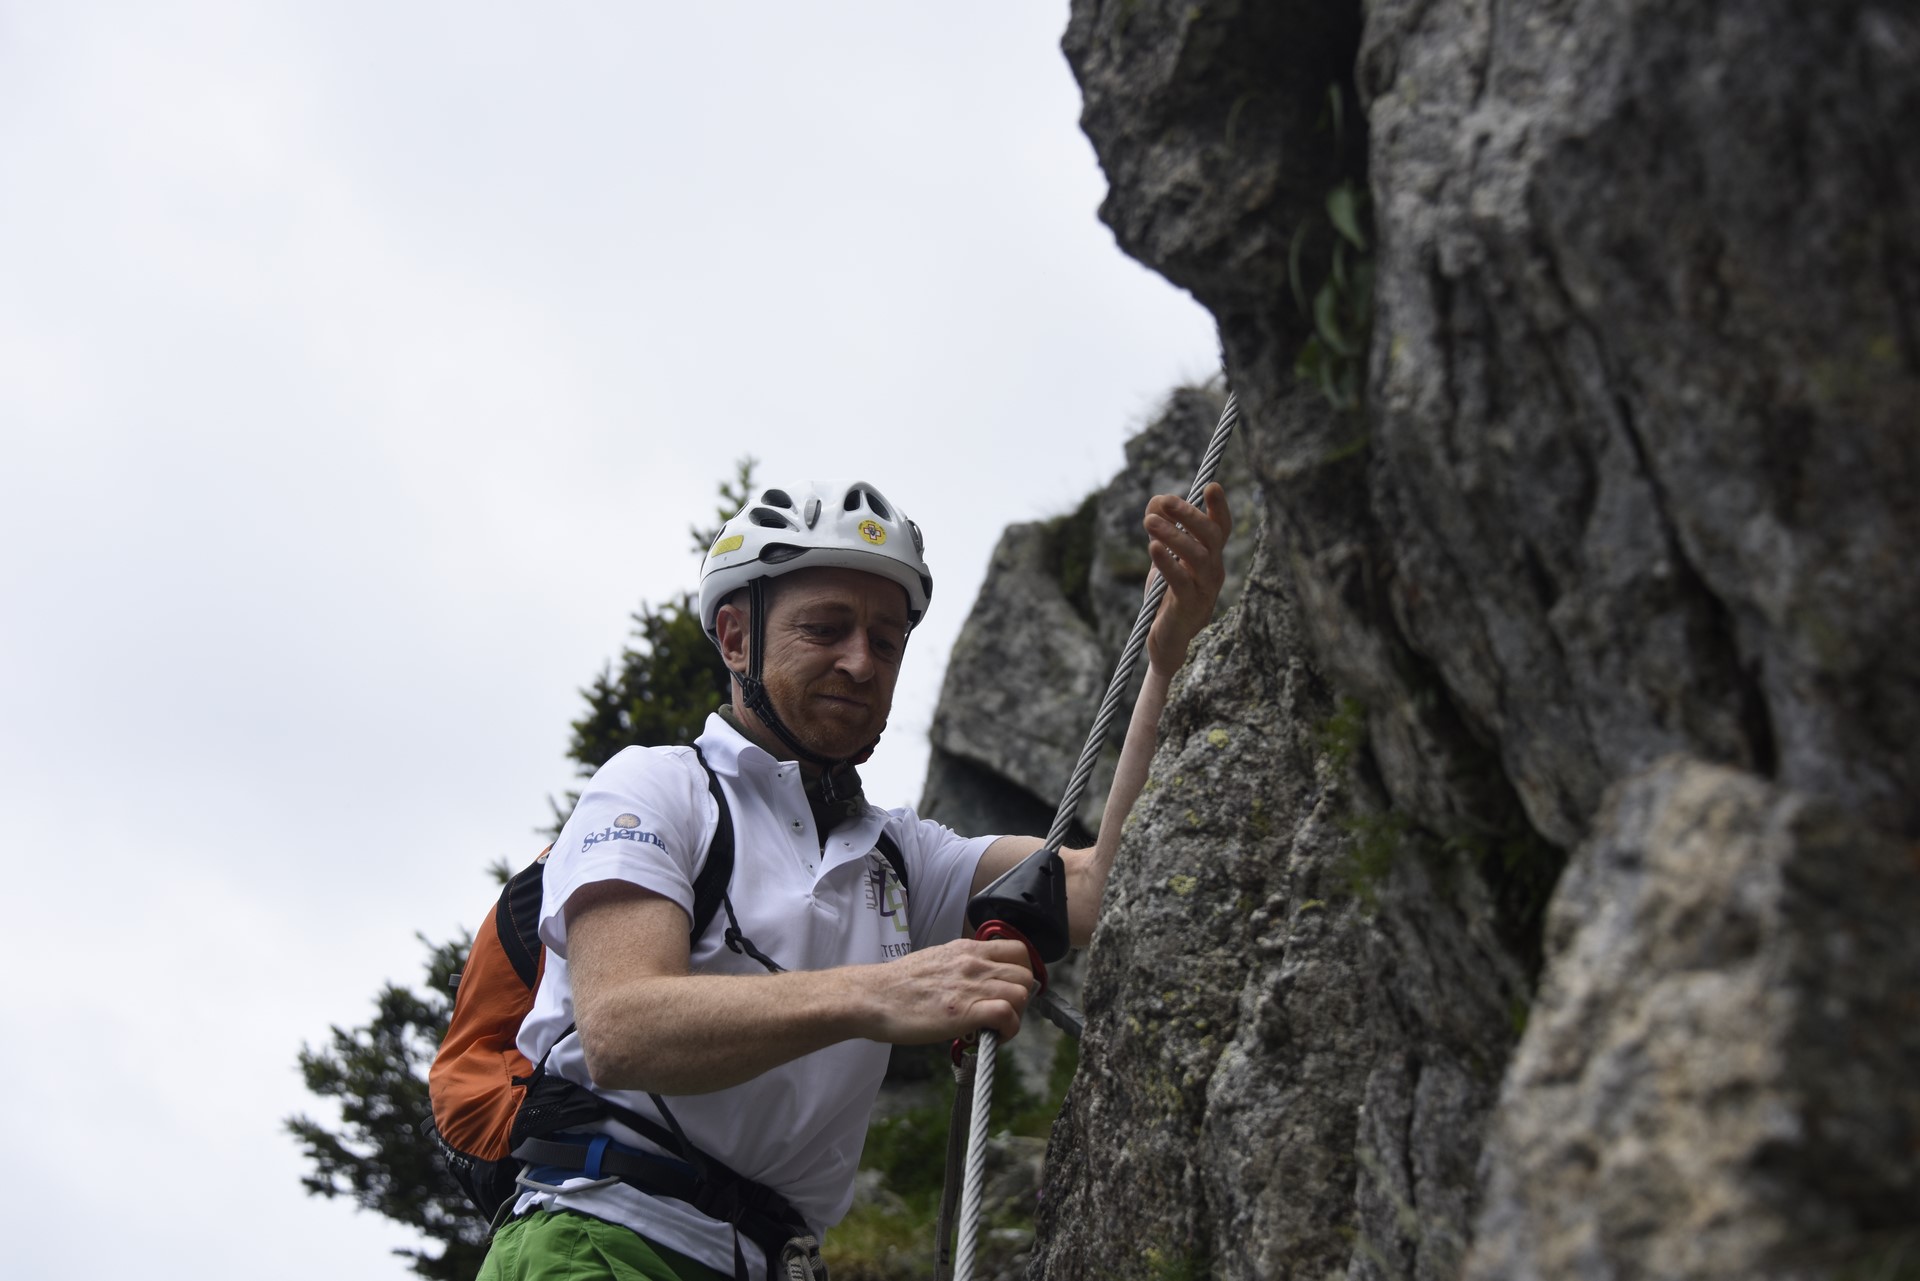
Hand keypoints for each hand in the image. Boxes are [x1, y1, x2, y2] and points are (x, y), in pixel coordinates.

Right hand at [864, 938, 1032, 1043]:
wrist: (873, 997)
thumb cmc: (898, 985)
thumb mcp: (936, 961)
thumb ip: (962, 967)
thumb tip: (978, 983)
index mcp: (967, 949)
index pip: (1018, 950)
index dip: (1021, 973)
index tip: (1010, 990)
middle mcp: (973, 962)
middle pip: (1025, 974)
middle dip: (1021, 998)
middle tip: (1003, 1014)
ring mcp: (971, 985)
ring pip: (1022, 993)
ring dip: (1016, 1015)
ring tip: (996, 1028)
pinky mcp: (965, 1011)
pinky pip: (1007, 1015)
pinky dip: (1008, 1029)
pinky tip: (992, 1037)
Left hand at [1143, 482, 1232, 674]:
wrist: (1168, 638)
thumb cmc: (1168, 593)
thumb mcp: (1164, 556)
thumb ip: (1161, 527)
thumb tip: (1156, 501)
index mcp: (1211, 556)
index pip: (1221, 527)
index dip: (1219, 507)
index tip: (1211, 485)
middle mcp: (1213, 570)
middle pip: (1210, 536)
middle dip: (1189, 515)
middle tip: (1166, 500)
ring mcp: (1204, 589)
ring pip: (1197, 556)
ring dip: (1173, 535)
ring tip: (1149, 522)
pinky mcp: (1187, 606)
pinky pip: (1180, 580)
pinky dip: (1167, 562)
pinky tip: (1153, 547)